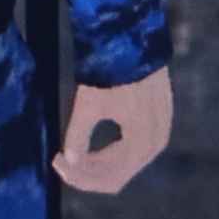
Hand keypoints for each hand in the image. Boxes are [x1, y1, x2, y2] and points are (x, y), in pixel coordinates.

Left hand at [55, 67, 172, 194]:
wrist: (134, 40)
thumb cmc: (111, 72)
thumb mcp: (89, 104)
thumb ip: (78, 135)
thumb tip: (68, 161)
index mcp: (142, 143)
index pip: (111, 178)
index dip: (80, 177)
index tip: (57, 162)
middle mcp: (156, 143)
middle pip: (119, 174)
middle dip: (87, 172)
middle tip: (60, 160)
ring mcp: (160, 131)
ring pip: (127, 163)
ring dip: (99, 164)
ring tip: (72, 155)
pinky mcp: (159, 120)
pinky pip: (134, 149)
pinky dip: (112, 153)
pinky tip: (92, 148)